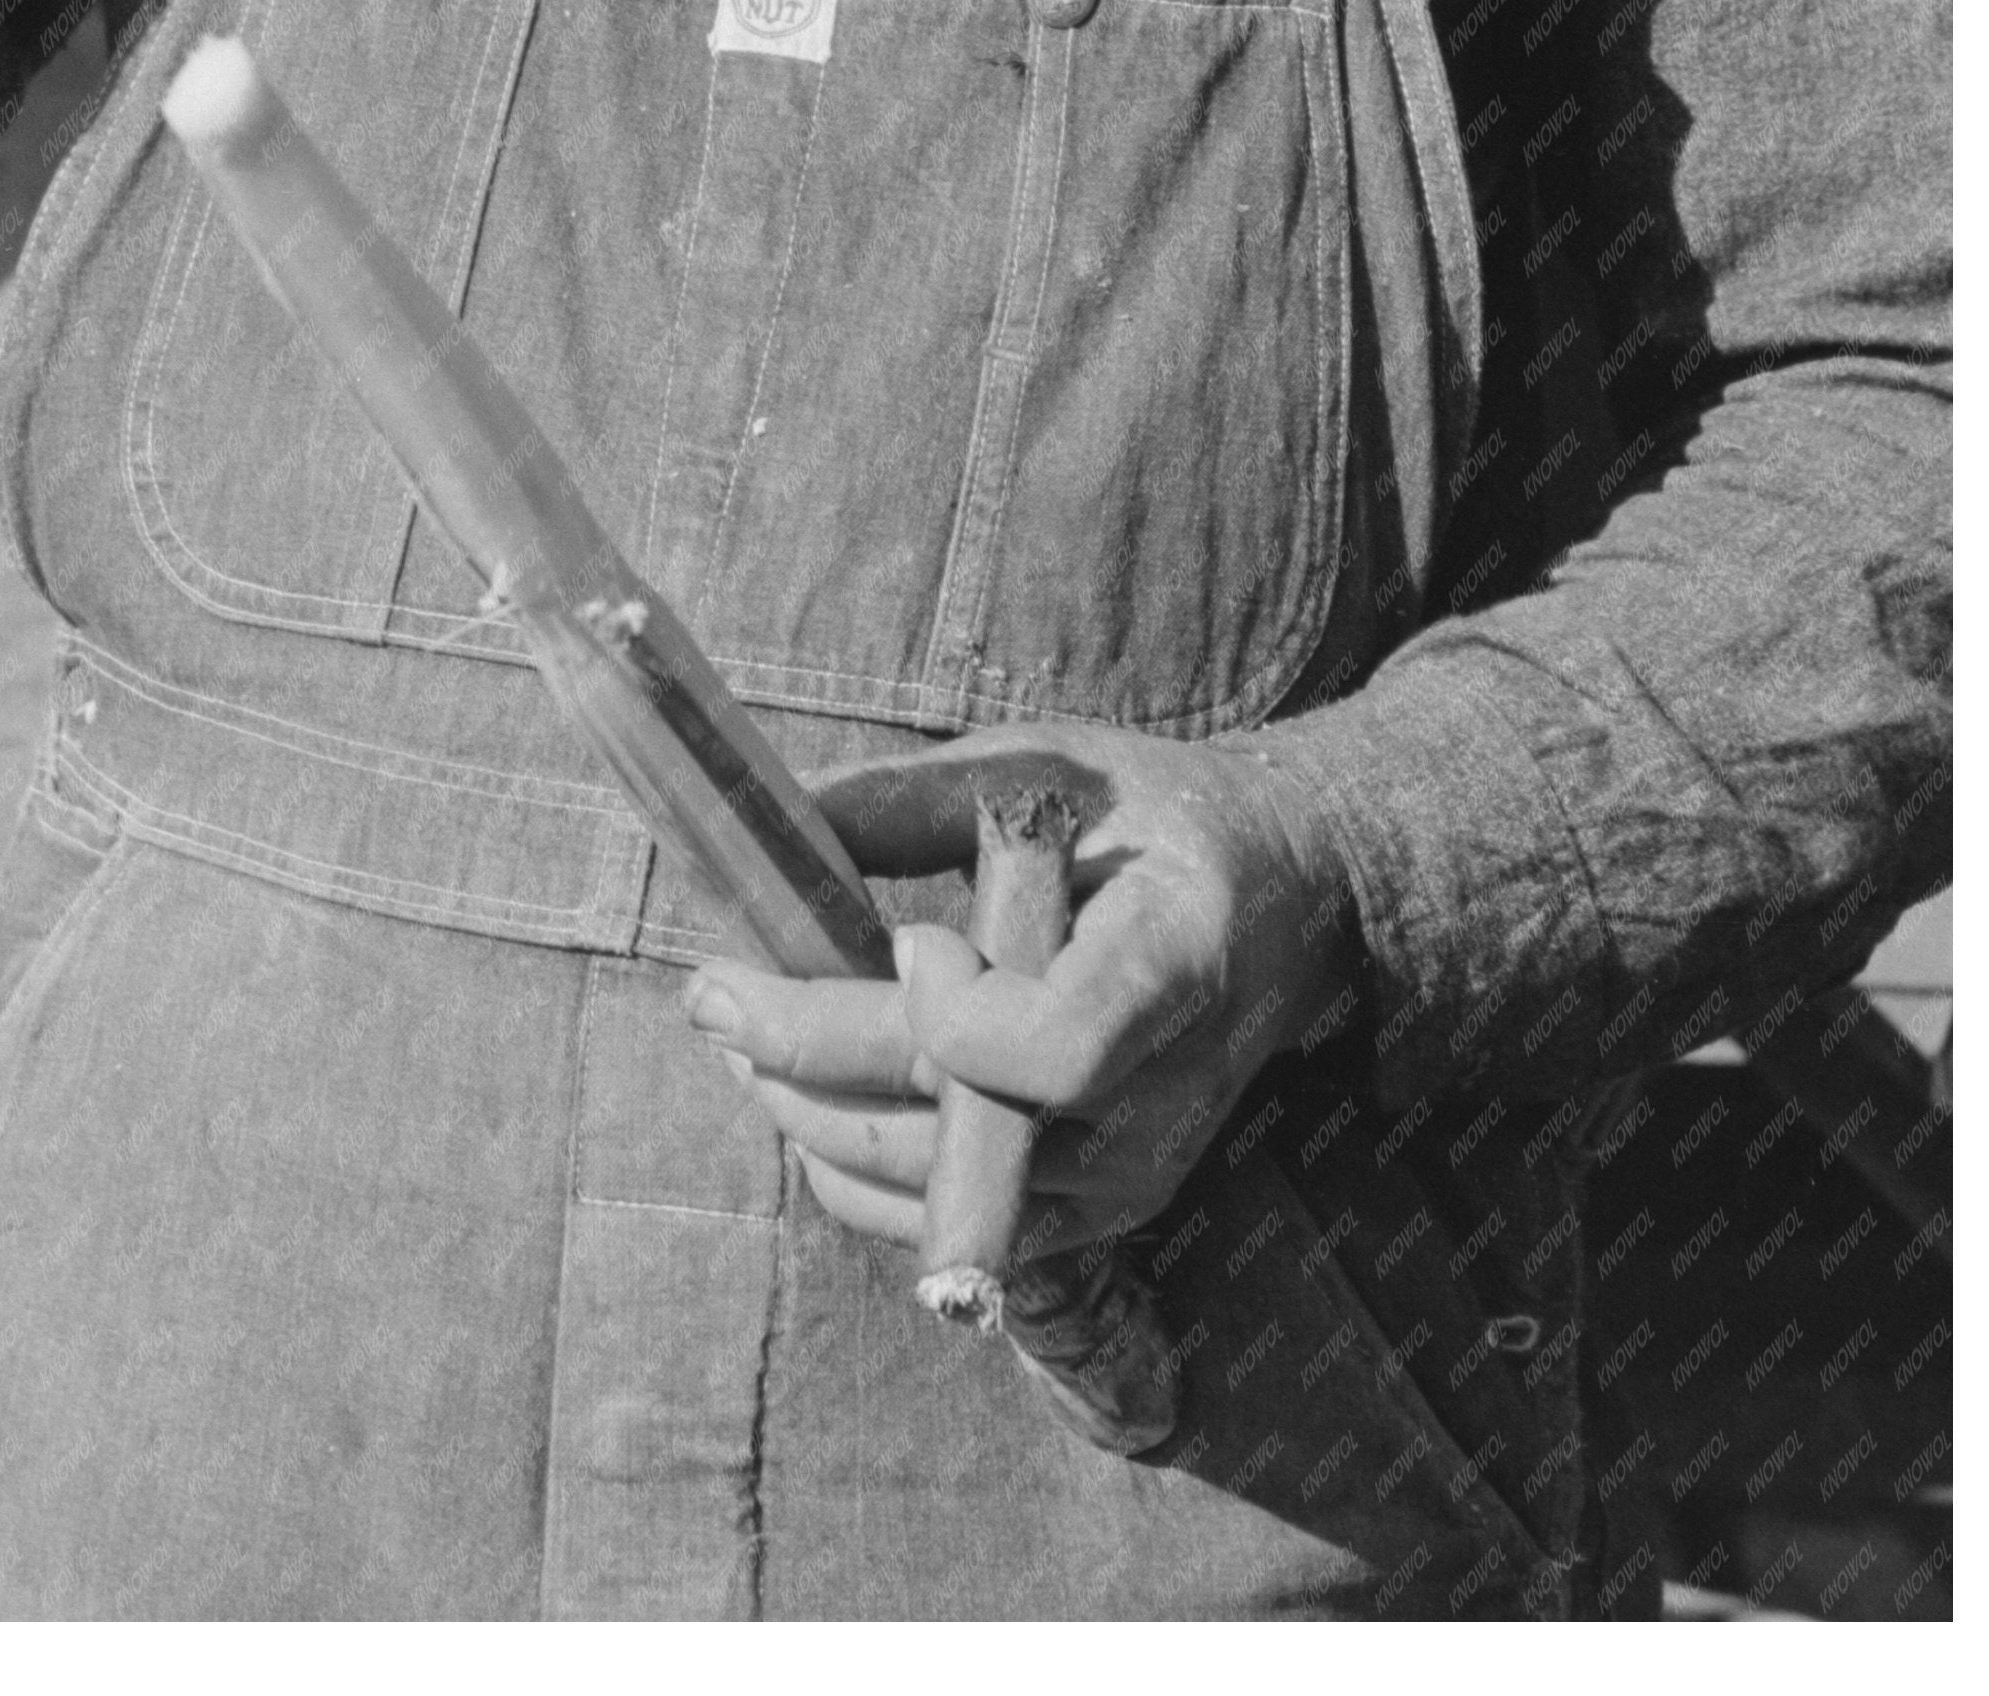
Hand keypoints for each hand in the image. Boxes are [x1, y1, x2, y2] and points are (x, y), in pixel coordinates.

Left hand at [680, 725, 1361, 1261]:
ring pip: (932, 1190)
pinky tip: (799, 1088)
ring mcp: (1129, 1174)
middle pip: (959, 1119)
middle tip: (709, 992)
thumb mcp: (1049, 766)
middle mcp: (1161, 1098)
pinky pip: (947, 1222)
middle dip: (809, 1055)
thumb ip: (909, 800)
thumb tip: (760, 814)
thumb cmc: (1149, 817)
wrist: (1278, 906)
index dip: (955, 1015)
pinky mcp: (1097, 1213)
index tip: (909, 938)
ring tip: (736, 1034)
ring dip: (810, 1114)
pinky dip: (852, 1166)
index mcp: (1174, 961)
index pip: (1055, 1047)